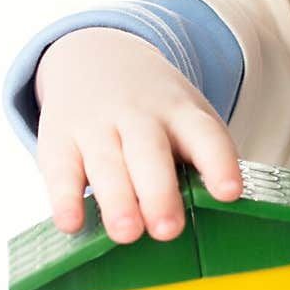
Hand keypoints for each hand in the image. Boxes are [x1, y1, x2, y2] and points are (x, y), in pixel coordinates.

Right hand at [34, 27, 241, 243]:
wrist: (97, 55)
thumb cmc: (156, 108)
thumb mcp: (186, 115)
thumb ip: (200, 159)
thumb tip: (224, 214)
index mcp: (182, 113)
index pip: (206, 135)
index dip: (219, 164)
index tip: (230, 193)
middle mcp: (140, 116)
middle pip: (151, 152)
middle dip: (159, 192)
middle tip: (168, 230)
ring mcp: (97, 126)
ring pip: (107, 164)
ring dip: (117, 200)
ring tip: (127, 234)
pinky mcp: (60, 141)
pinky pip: (60, 170)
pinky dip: (64, 197)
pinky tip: (71, 223)